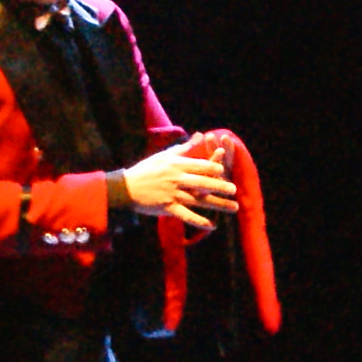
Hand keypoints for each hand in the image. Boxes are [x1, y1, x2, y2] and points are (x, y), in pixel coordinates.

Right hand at [124, 139, 238, 228]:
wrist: (126, 187)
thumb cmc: (147, 169)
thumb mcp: (165, 155)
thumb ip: (185, 147)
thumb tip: (200, 135)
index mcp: (177, 165)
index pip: (200, 165)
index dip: (213, 167)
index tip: (224, 170)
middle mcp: (177, 179)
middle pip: (203, 182)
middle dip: (220, 186)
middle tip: (234, 190)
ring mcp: (173, 194)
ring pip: (199, 200)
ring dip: (218, 204)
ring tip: (233, 208)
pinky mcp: (168, 208)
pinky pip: (187, 216)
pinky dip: (200, 222)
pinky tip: (213, 226)